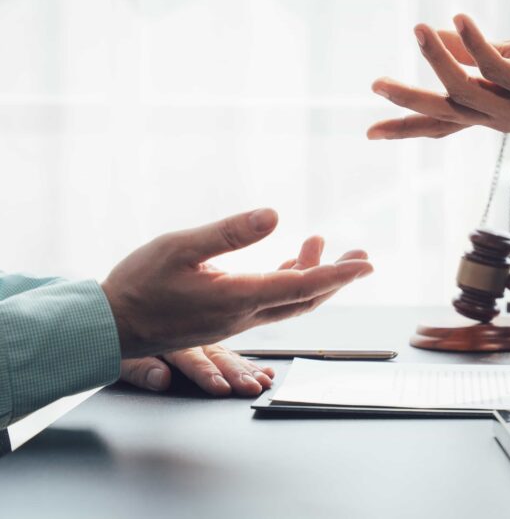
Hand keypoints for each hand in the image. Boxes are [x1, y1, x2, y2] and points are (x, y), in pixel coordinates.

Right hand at [102, 208, 372, 358]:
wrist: (112, 326)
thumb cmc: (140, 284)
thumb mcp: (180, 247)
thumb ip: (228, 233)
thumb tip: (275, 215)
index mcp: (238, 298)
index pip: (301, 287)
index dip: (338, 275)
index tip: (366, 264)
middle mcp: (246, 314)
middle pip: (306, 299)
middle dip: (339, 278)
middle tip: (364, 256)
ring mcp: (238, 320)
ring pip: (291, 302)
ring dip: (316, 277)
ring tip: (330, 244)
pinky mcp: (228, 318)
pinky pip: (272, 302)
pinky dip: (289, 280)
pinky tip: (292, 260)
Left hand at [119, 346, 273, 396]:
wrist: (118, 313)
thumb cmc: (118, 339)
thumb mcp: (121, 357)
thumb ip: (141, 370)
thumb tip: (162, 380)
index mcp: (169, 339)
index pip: (191, 358)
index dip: (206, 373)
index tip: (221, 387)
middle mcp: (191, 335)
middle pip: (217, 356)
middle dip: (236, 373)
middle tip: (252, 387)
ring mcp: (203, 337)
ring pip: (229, 354)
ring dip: (247, 369)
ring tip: (264, 380)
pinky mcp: (211, 341)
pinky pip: (233, 352)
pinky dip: (251, 362)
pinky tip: (266, 370)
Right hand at [367, 15, 509, 181]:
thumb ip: (476, 53)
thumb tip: (438, 35)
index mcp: (490, 109)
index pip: (443, 121)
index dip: (408, 125)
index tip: (370, 132)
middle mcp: (499, 115)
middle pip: (446, 113)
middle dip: (410, 101)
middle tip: (376, 85)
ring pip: (466, 91)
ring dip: (438, 60)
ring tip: (416, 28)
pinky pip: (500, 68)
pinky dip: (476, 44)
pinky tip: (459, 18)